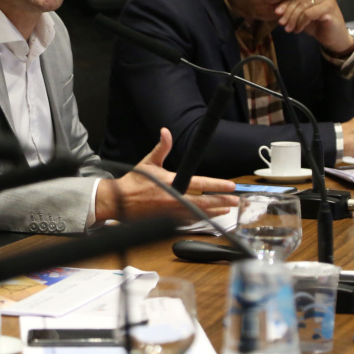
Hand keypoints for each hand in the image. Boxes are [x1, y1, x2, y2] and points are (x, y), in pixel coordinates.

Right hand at [95, 128, 237, 221]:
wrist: (119, 201)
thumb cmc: (134, 182)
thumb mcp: (148, 161)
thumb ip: (161, 147)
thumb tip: (166, 132)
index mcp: (171, 183)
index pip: (200, 184)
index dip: (217, 185)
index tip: (230, 186)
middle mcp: (174, 199)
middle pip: (204, 203)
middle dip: (222, 202)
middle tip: (235, 201)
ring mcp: (172, 213)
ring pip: (198, 214)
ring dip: (214, 213)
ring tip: (226, 211)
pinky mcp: (168, 221)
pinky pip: (188, 222)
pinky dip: (199, 220)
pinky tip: (207, 218)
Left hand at [274, 0, 353, 53]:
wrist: (334, 38)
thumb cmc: (318, 25)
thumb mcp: (301, 15)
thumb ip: (292, 9)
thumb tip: (276, 9)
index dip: (285, 4)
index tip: (277, 13)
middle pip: (298, 0)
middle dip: (288, 13)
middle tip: (282, 23)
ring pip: (302, 7)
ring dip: (293, 20)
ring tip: (289, 29)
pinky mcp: (330, 8)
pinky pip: (308, 14)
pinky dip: (301, 23)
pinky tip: (299, 30)